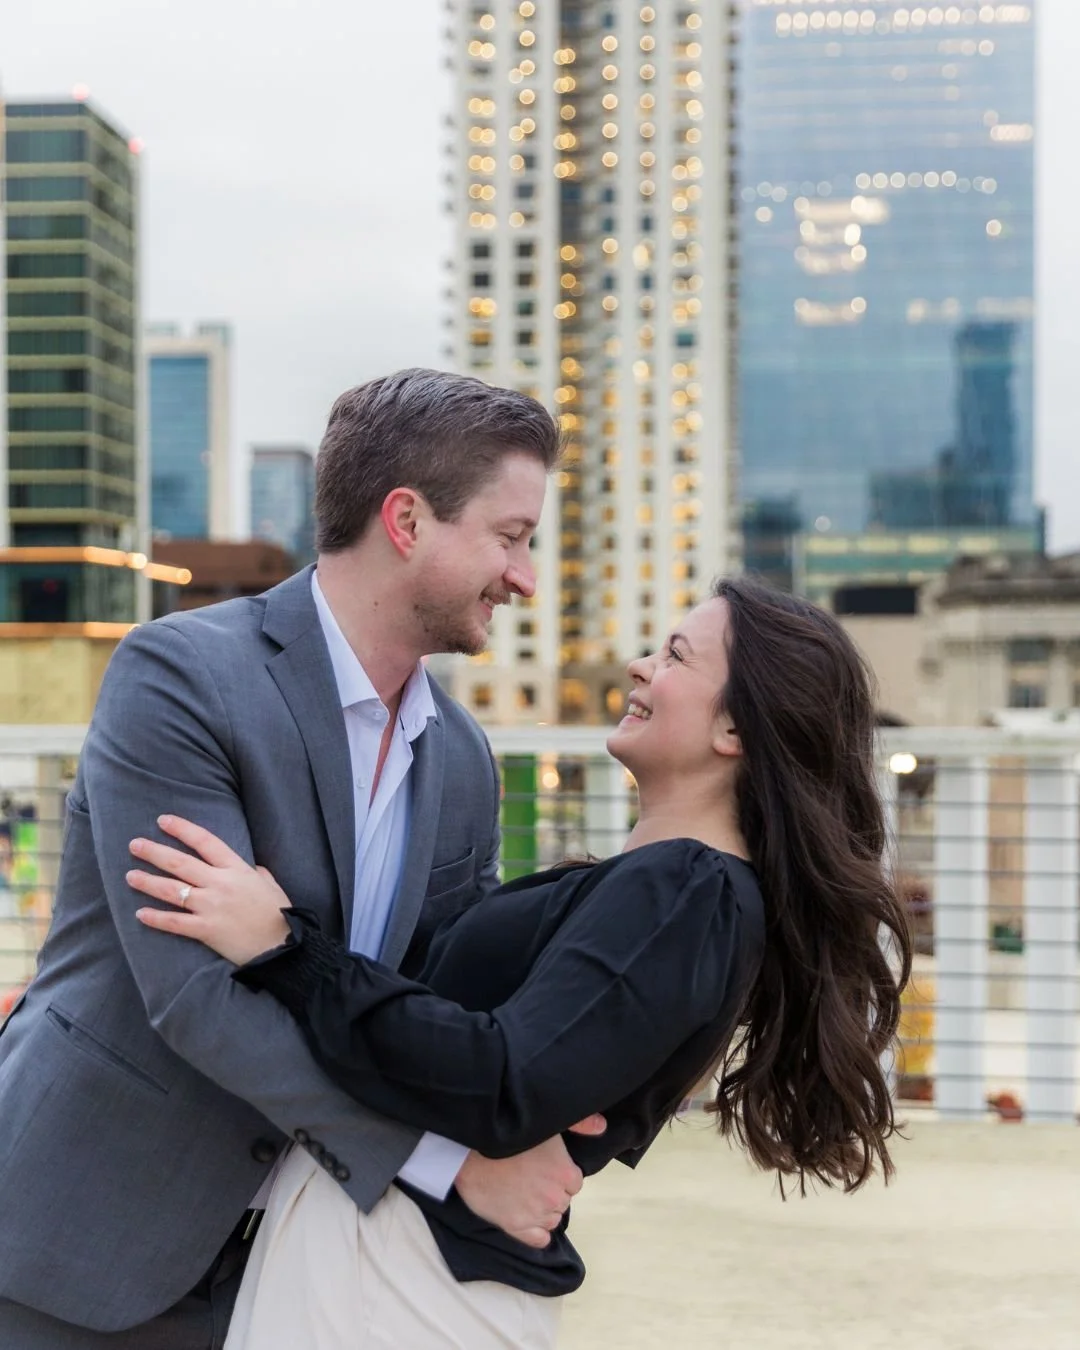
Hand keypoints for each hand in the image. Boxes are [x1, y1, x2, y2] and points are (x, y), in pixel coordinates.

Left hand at [127, 815, 290, 964]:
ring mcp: (212, 906)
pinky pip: (175, 923)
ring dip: (148, 882)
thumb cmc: (279, 914)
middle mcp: (220, 883)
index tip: (163, 821)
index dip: (182, 829)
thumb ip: (257, 872)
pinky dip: (156, 918)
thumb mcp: (271, 884)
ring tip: (130, 875)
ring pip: (172, 890)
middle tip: (134, 844)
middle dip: (155, 852)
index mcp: (237, 869)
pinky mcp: (206, 930)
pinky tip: (140, 913)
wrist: (283, 946)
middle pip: (181, 863)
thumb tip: (251, 867)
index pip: (205, 841)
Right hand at [454, 1114, 605, 1248]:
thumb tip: (602, 1126)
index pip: (573, 1182)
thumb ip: (580, 1123)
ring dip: (543, 1210)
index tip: (544, 1167)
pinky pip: (539, 1239)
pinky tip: (527, 1218)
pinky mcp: (516, 1228)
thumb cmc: (510, 1135)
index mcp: (567, 1174)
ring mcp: (536, 1216)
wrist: (470, 1152)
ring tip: (525, 1193)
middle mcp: (556, 1199)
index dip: (559, 1174)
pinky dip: (536, 1232)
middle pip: (562, 1200)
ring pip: (552, 1219)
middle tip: (531, 1177)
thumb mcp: (548, 1123)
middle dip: (551, 1191)